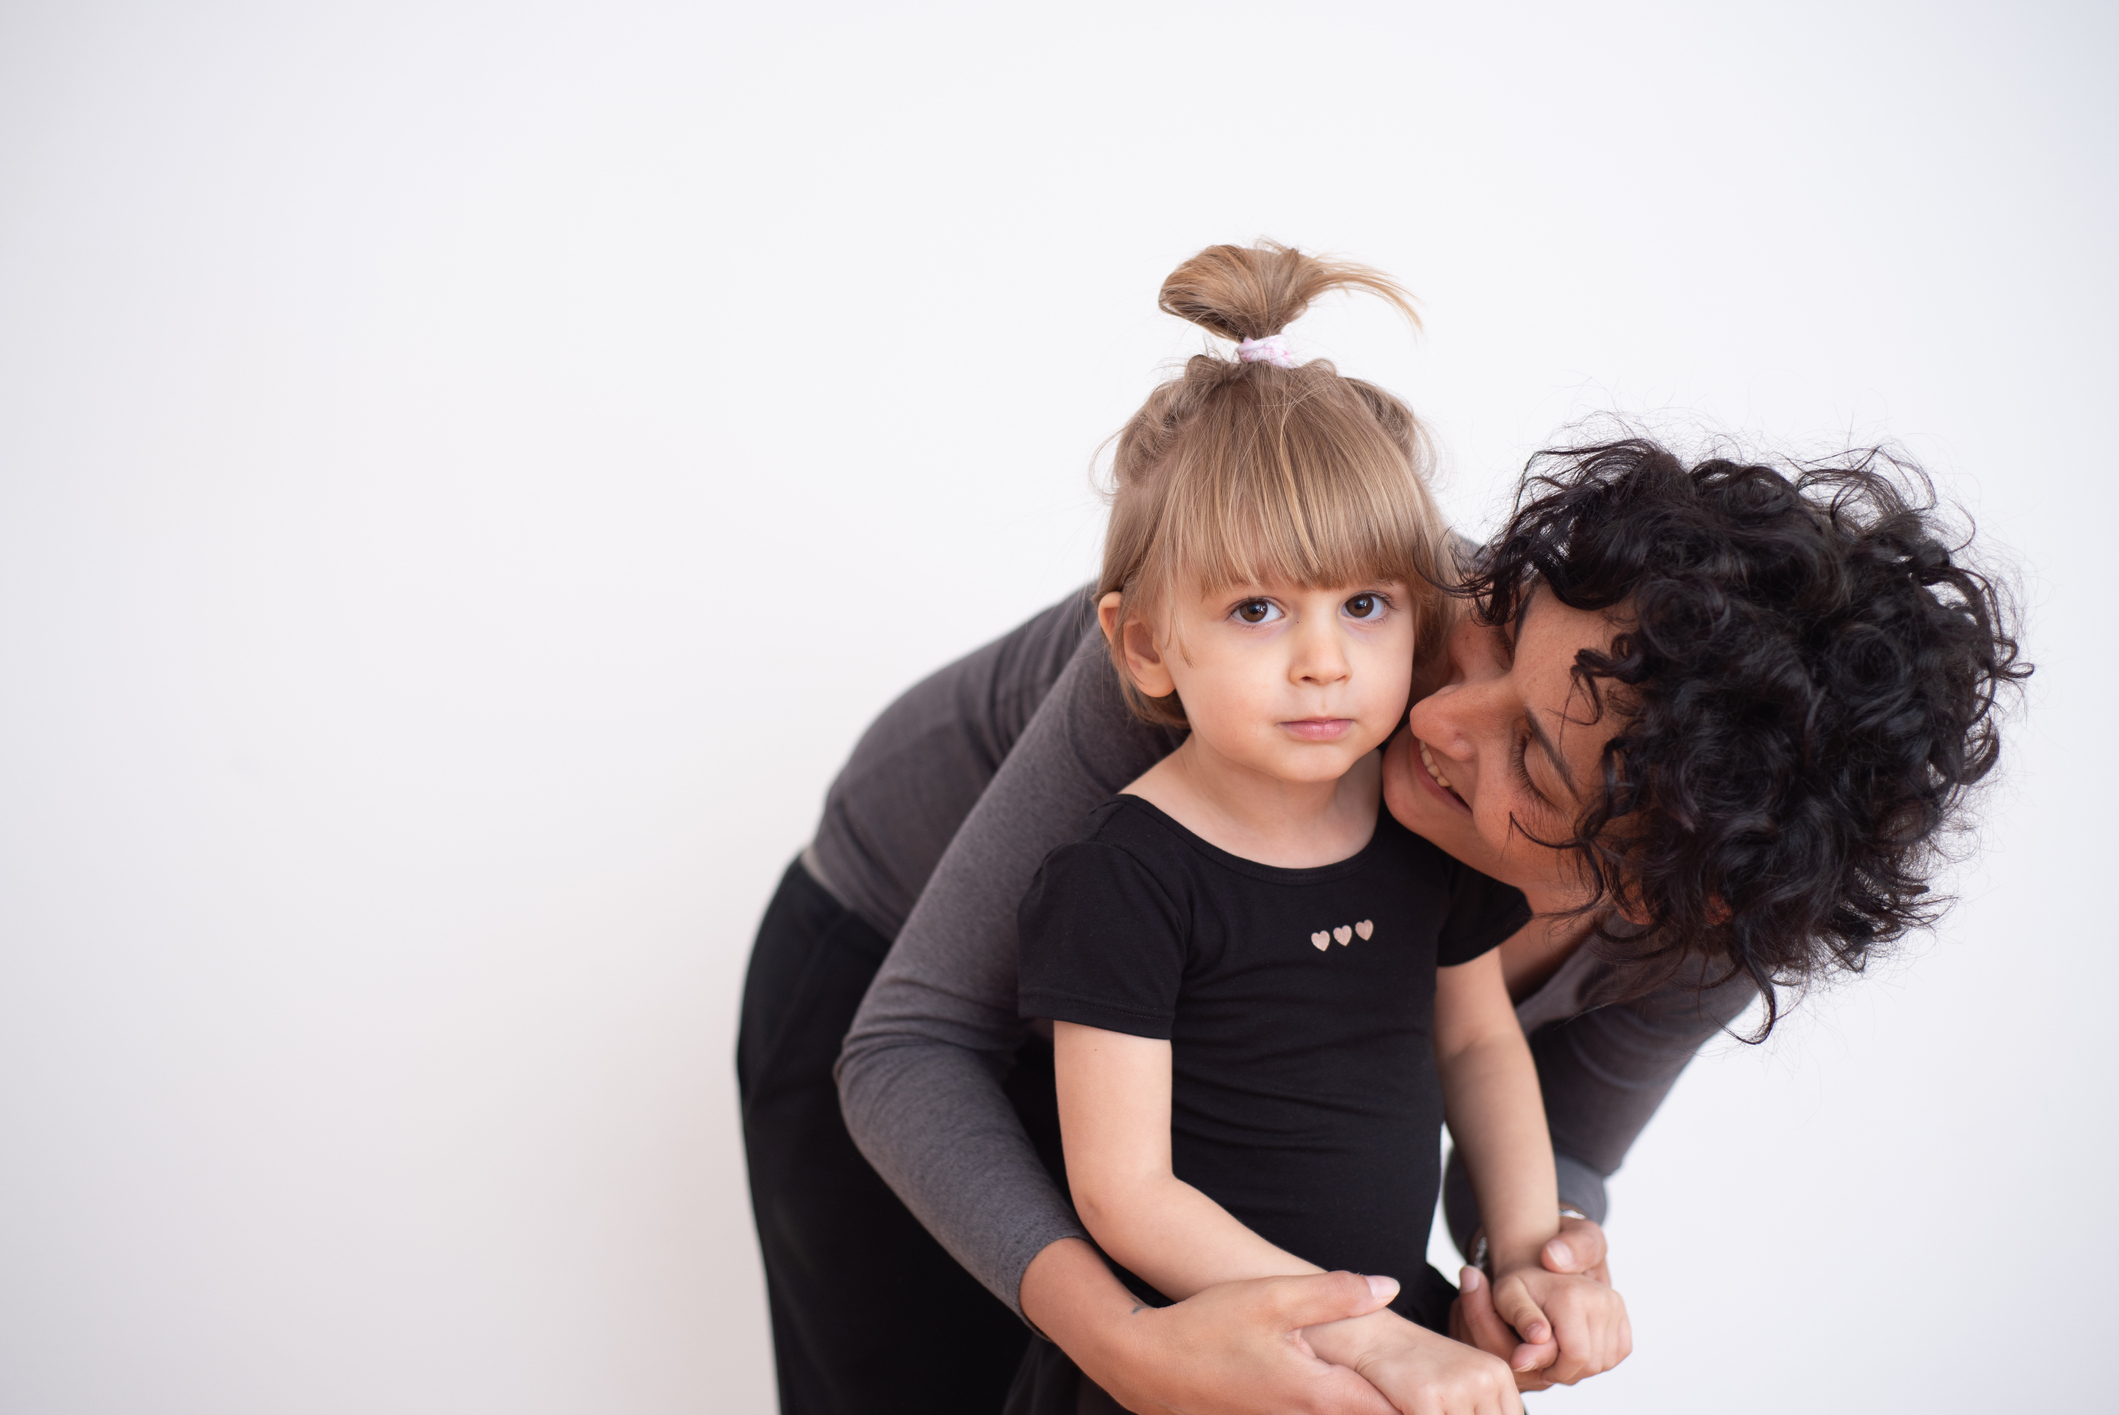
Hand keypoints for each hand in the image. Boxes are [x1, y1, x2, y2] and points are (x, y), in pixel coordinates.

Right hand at [1024, 1237, 1404, 1414]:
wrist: (1143, 1363)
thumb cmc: (1205, 1326)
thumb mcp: (1271, 1296)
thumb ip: (1335, 1293)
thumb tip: (1389, 1287)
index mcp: (1321, 1394)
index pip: (1397, 1414)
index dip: (1430, 1408)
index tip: (1452, 1395)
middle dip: (1408, 1409)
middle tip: (1439, 1396)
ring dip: (1372, 1408)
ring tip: (1406, 1396)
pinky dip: (1341, 1409)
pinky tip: (1346, 1392)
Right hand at [1307, 1306, 1521, 1414]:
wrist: (1371, 1335)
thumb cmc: (1413, 1364)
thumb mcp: (1460, 1382)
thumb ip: (1480, 1409)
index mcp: (1498, 1374)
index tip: (1456, 1414)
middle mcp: (1485, 1378)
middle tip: (1439, 1412)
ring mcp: (1457, 1387)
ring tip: (1421, 1408)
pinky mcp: (1426, 1398)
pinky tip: (1406, 1410)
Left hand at [1449, 1216, 1617, 1390]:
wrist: (1535, 1262)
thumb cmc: (1518, 1284)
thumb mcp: (1507, 1297)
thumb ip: (1521, 1321)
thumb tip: (1536, 1341)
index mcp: (1572, 1296)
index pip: (1576, 1357)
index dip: (1555, 1371)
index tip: (1534, 1364)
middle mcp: (1601, 1298)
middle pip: (1592, 1363)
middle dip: (1566, 1372)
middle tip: (1544, 1361)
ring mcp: (1614, 1303)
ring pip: (1606, 1361)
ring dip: (1581, 1367)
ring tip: (1556, 1353)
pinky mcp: (1621, 1311)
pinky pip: (1619, 1351)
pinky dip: (1599, 1358)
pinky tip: (1575, 1347)